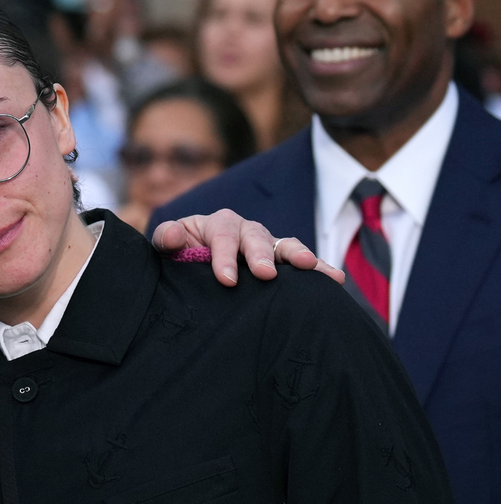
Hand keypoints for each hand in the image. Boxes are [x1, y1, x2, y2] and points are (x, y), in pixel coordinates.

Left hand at [151, 209, 344, 286]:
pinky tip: (335, 279)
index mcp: (218, 224)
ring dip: (298, 256)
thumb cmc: (181, 254)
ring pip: (284, 246)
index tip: (226, 280)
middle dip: (261, 255)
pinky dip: (318, 269)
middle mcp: (246, 230)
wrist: (193, 264)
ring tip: (312, 267)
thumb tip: (174, 235)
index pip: (222, 236)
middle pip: (256, 238)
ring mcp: (267, 245)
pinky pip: (300, 264)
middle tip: (265, 274)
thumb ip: (167, 238)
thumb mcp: (169, 245)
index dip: (224, 257)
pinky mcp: (280, 262)